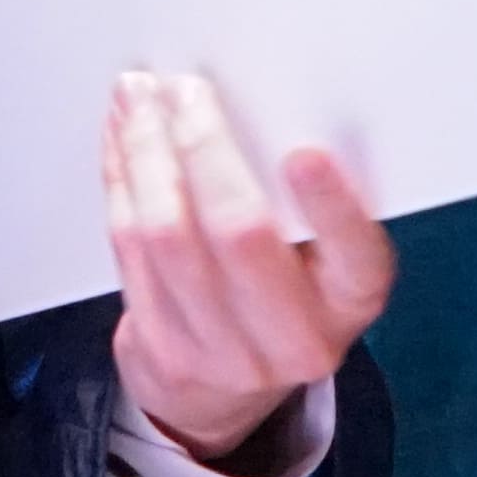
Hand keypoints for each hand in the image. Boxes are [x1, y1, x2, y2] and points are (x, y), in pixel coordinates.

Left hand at [104, 71, 390, 465]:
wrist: (226, 386)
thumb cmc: (285, 290)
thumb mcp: (322, 256)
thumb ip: (303, 199)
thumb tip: (256, 99)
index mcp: (351, 300)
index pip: (356, 256)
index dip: (332, 207)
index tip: (304, 153)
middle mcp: (296, 337)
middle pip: (240, 233)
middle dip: (205, 147)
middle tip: (184, 90)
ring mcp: (224, 351)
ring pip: (168, 235)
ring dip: (146, 153)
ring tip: (138, 100)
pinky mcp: (162, 347)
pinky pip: (128, 248)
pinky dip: (121, 180)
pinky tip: (121, 140)